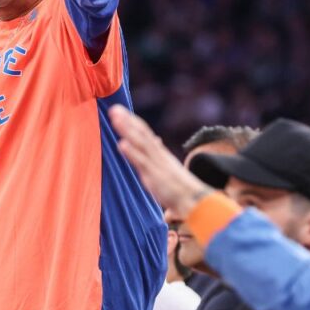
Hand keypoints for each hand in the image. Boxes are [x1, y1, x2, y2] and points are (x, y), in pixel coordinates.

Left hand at [109, 104, 211, 219]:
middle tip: (114, 108)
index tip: (120, 111)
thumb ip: (160, 153)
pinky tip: (121, 144)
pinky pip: (142, 162)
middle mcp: (158, 155)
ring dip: (127, 130)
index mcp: (161, 153)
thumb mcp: (169, 166)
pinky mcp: (155, 176)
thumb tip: (156, 139)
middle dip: (127, 120)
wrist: (196, 200)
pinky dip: (132, 153)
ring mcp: (156, 164)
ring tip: (115, 118)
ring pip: (140, 143)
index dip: (133, 122)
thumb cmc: (182, 188)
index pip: (145, 133)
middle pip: (142, 133)